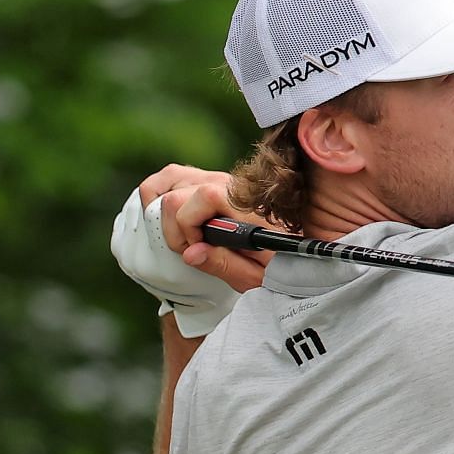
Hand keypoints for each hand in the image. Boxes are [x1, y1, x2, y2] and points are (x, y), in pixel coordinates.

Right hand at [110, 164, 271, 335]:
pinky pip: (172, 176)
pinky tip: (172, 218)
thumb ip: (224, 264)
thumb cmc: (277, 265)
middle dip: (174, 229)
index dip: (189, 228)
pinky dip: (161, 194)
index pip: (204, 197)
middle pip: (177, 194)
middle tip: (192, 250)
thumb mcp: (256, 276)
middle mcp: (230, 185)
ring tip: (183, 234)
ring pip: (169, 180)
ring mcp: (217, 178)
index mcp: (246, 207)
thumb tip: (190, 253)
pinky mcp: (208, 179)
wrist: (292, 251)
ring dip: (165, 211)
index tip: (198, 250)